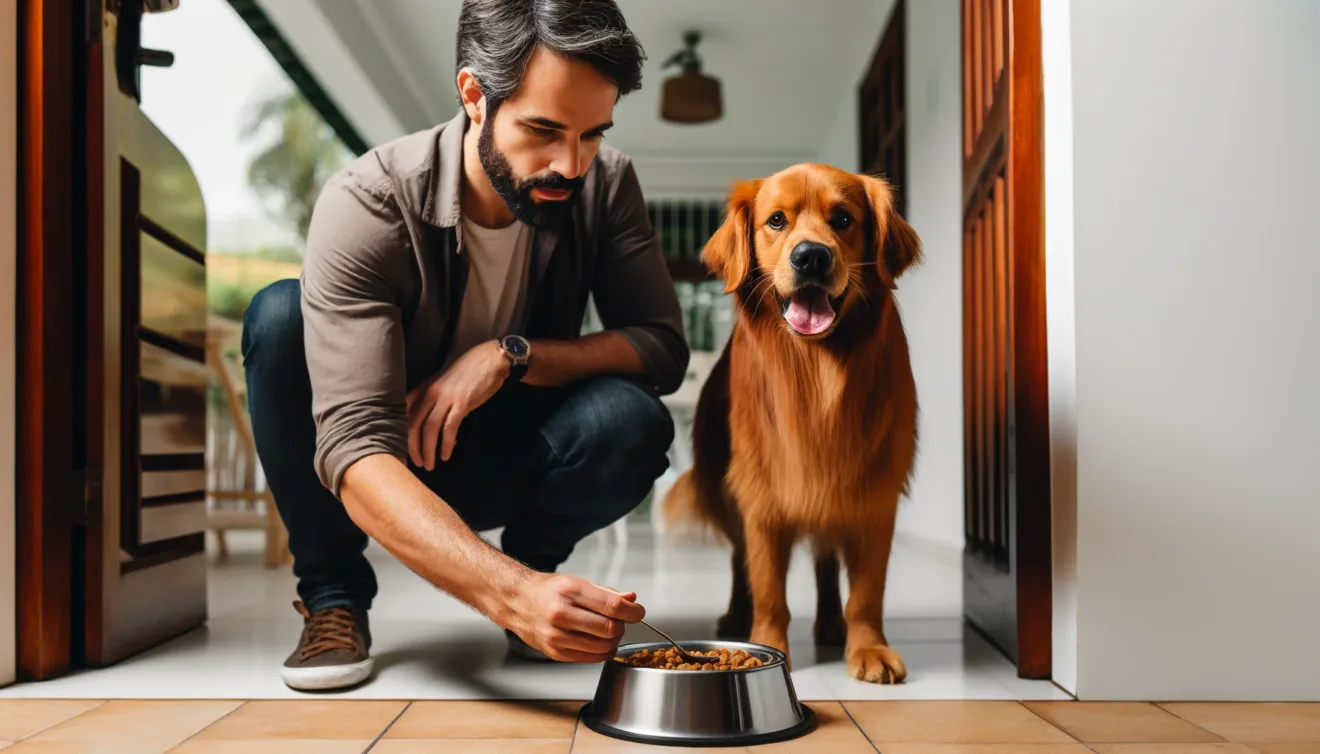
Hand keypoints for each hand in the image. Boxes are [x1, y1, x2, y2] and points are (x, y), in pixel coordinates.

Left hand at [406, 341, 508, 469]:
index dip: (402, 435)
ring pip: (429, 429)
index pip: (404, 415)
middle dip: (413, 448)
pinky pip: (449, 428)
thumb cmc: (468, 371)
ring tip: (430, 465)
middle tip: (418, 464)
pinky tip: (446, 455)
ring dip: (428, 450)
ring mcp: (445, 398)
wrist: (489, 360)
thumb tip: (427, 421)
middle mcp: (430, 393)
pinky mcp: (461, 403)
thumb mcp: (442, 381)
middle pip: (413, 425)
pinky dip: (447, 444)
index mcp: (423, 388)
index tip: (405, 450)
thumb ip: (432, 398)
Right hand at [510, 574, 644, 662]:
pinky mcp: (555, 652)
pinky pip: (590, 658)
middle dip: (622, 626)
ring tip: (607, 631)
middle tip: (620, 621)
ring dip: (613, 641)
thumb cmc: (548, 591)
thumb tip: (631, 600)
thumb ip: (607, 593)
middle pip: (609, 629)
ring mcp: (557, 636)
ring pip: (602, 647)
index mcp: (570, 591)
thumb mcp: (578, 583)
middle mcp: (561, 614)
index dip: (633, 612)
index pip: (612, 606)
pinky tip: (597, 641)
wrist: (518, 601)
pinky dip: (601, 651)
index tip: (638, 612)